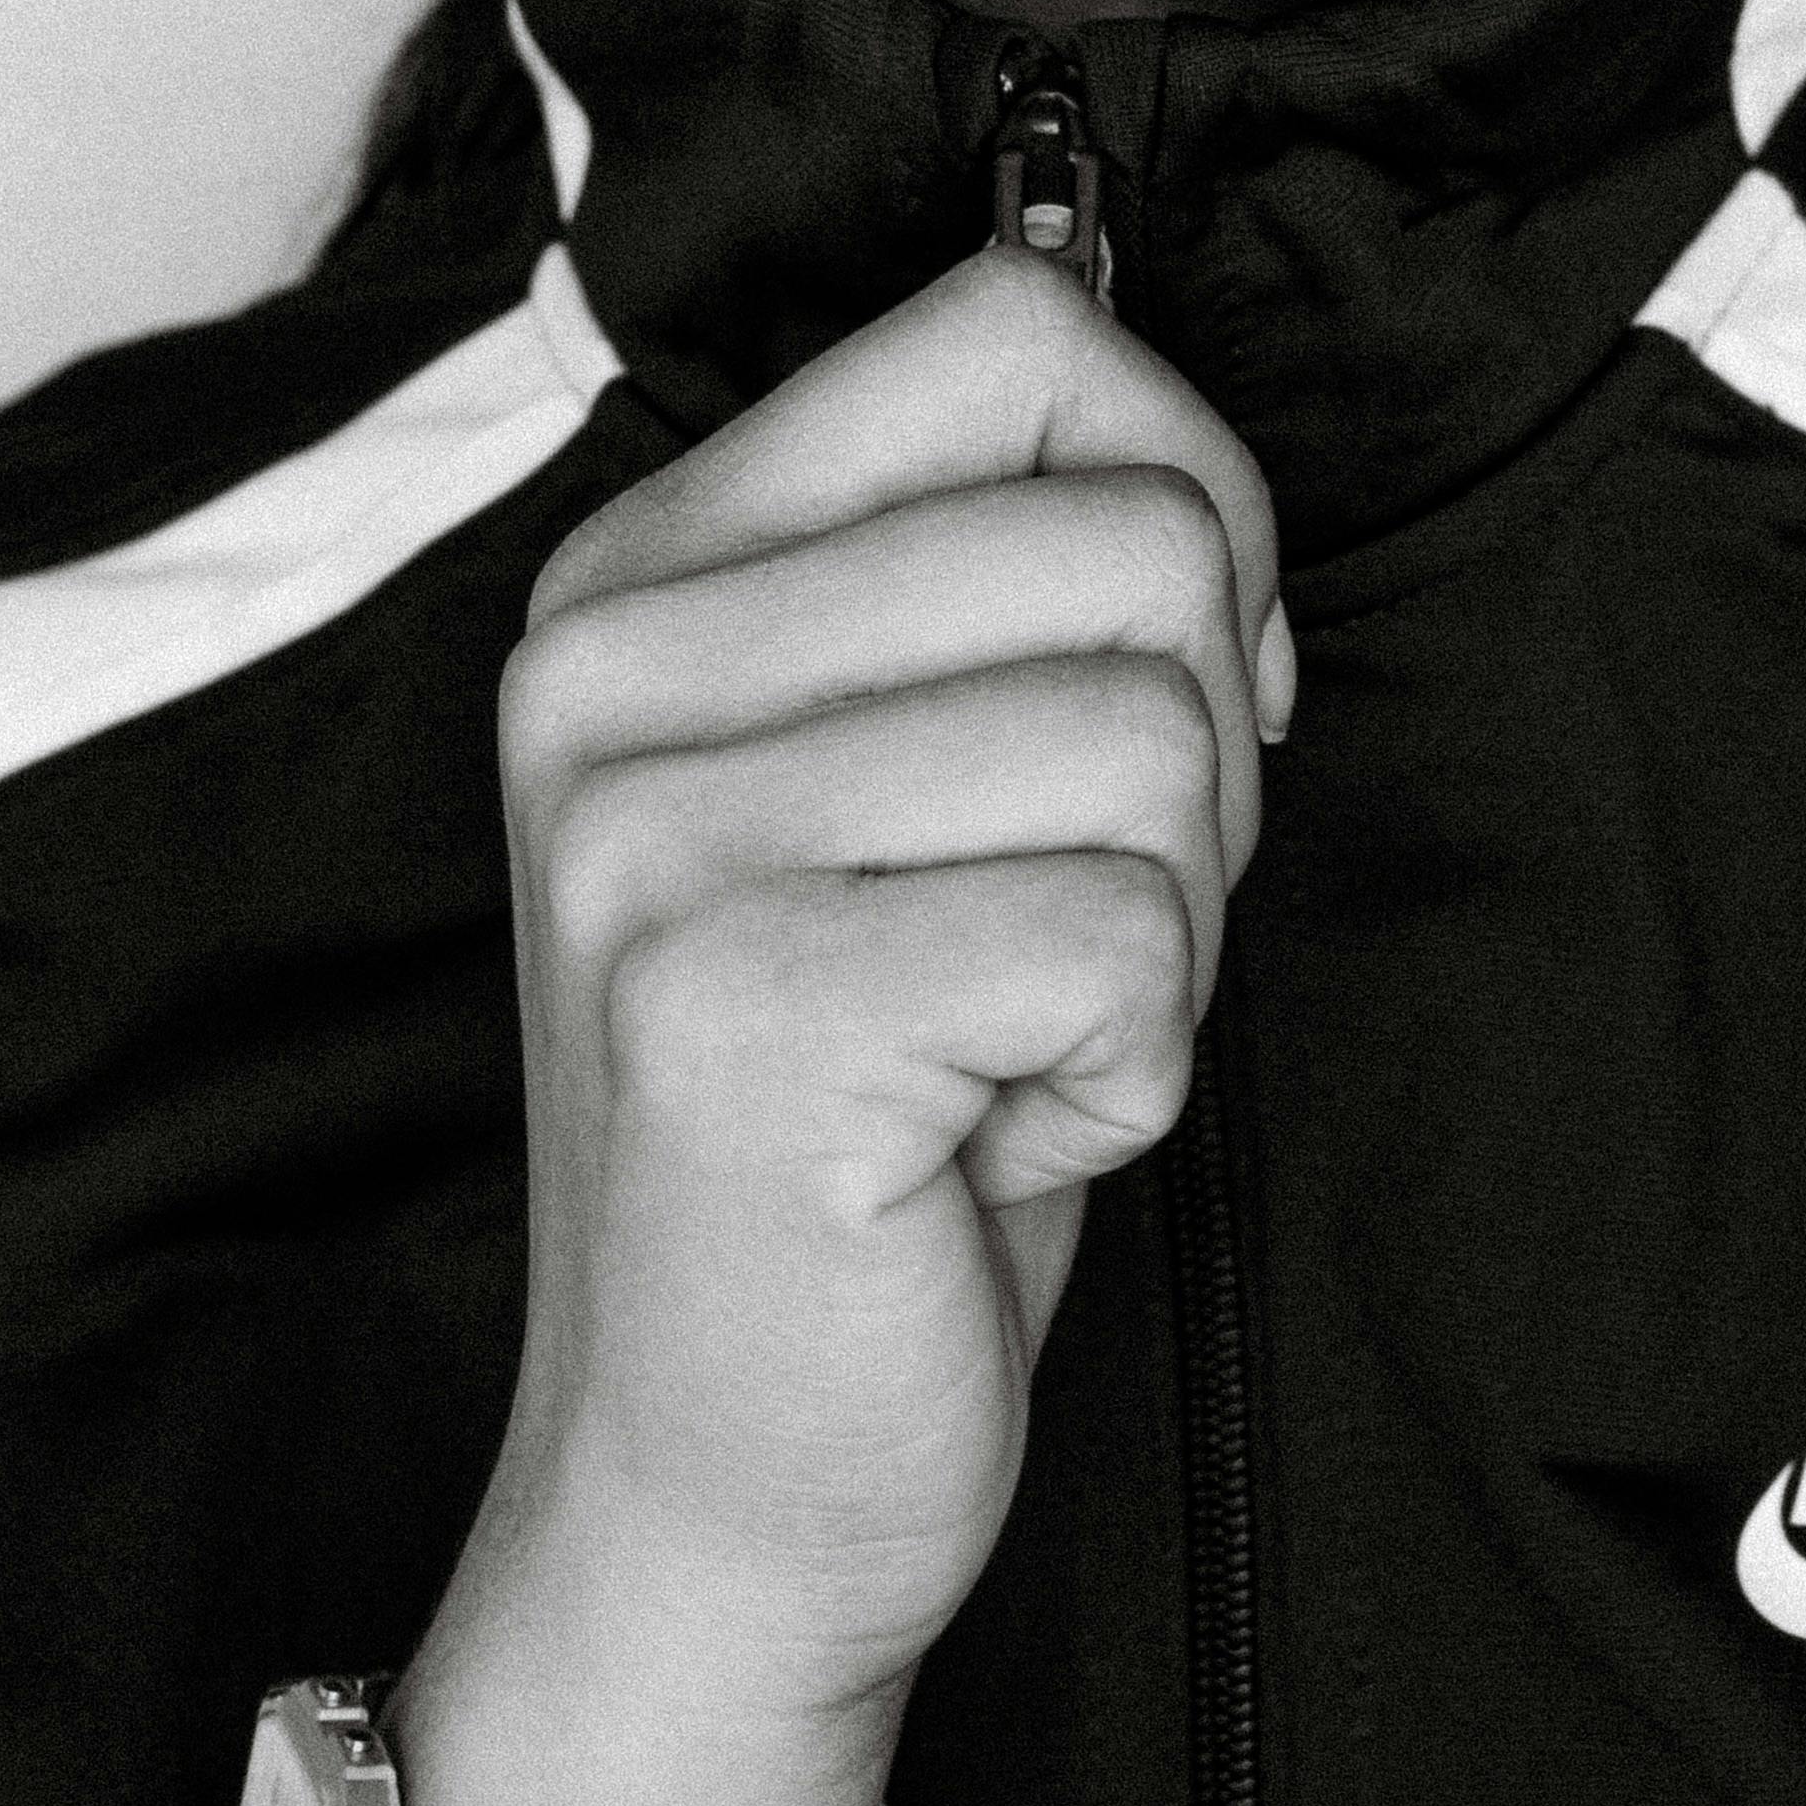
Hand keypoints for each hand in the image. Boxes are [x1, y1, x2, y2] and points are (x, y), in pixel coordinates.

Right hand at [383, 245, 1287, 1805]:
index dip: (1175, 490)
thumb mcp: (918, 768)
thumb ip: (1000, 555)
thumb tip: (1148, 367)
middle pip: (1142, 541)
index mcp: (648, 570)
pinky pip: (1133, 940)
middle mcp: (607, 672)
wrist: (724, 1480)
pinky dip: (1130, 1070)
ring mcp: (650, 841)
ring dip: (1161, 928)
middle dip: (1197, 762)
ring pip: (1164, 739)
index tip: (1137, 676)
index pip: (1015, 325)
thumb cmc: (879, 1108)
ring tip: (996, 1034)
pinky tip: (983, 1141)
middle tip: (1044, 929)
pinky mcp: (737, 1015)